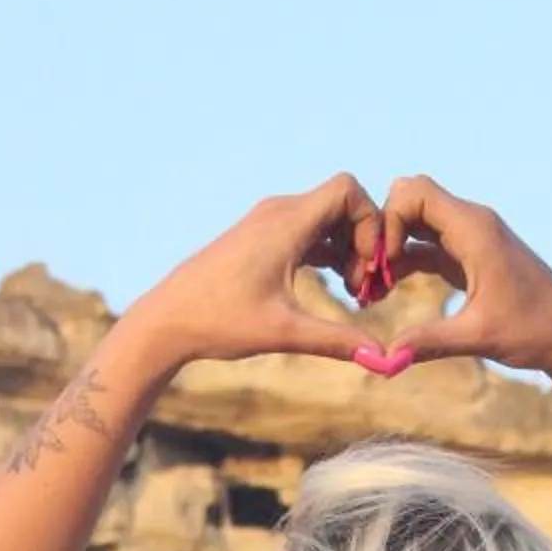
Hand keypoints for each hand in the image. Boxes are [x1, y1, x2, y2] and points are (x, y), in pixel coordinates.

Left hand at [121, 176, 382, 366]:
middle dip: (364, 242)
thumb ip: (337, 341)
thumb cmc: (219, 321)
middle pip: (343, 204)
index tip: (368, 268)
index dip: (370, 223)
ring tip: (352, 294)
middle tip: (365, 289)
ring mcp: (268, 223)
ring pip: (327, 219)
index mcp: (285, 223)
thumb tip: (383, 359)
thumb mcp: (284, 333)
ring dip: (347, 250)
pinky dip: (328, 253)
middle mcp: (278, 213)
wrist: (168, 320)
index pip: (348, 190)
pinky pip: (309, 232)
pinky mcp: (262, 239)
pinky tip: (334, 288)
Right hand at [378, 177, 551, 376]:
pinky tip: (386, 291)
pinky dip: (405, 262)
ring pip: (416, 222)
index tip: (381, 264)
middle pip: (411, 198)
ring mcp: (472, 239)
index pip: (415, 192)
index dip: (388, 221)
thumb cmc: (533, 331)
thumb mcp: (477, 337)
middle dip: (383, 231)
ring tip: (371, 289)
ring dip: (391, 249)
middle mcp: (473, 224)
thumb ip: (429, 342)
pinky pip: (427, 245)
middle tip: (370, 275)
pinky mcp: (470, 257)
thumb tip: (384, 358)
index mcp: (475, 230)